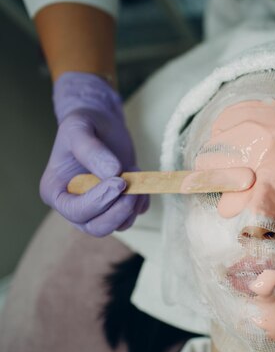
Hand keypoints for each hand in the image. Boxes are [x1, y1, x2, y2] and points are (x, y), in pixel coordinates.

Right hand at [40, 72, 148, 236]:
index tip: (118, 180)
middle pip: (97, 228)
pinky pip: (134, 215)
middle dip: (118, 211)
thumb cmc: (84, 124)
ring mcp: (98, 209)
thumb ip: (91, 150)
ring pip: (119, 225)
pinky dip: (142, 202)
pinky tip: (140, 179)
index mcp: (56, 192)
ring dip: (132, 204)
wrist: (102, 123)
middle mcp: (75, 206)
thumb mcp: (79, 128)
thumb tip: (112, 173)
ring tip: (134, 173)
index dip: (99, 201)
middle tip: (130, 186)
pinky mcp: (118, 205)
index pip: (76, 212)